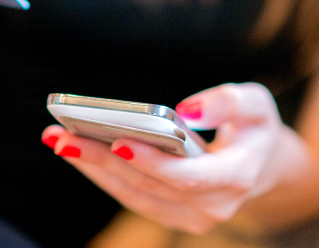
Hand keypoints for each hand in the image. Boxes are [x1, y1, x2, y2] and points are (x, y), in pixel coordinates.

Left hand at [41, 83, 288, 233]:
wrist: (260, 165)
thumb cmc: (253, 128)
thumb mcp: (255, 103)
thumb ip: (227, 102)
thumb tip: (185, 110)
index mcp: (235, 179)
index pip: (188, 177)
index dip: (152, 162)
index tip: (117, 141)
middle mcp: (211, 208)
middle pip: (147, 185)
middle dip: (102, 159)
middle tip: (62, 135)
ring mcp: (189, 217)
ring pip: (132, 194)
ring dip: (92, 168)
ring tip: (57, 139)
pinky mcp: (169, 214)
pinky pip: (130, 195)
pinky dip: (102, 173)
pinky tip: (76, 150)